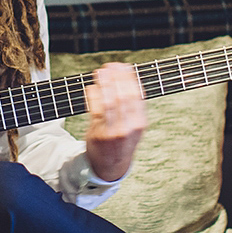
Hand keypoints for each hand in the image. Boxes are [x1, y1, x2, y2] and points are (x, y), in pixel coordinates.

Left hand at [83, 63, 145, 181]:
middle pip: (124, 97)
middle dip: (116, 78)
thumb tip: (126, 73)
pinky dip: (93, 96)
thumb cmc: (122, 139)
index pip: (137, 95)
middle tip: (109, 66)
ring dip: (104, 84)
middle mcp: (129, 128)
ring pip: (110, 102)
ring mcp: (114, 132)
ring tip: (99, 72)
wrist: (111, 167)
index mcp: (140, 123)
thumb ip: (133, 104)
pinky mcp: (98, 135)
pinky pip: (96, 111)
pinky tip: (91, 87)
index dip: (129, 78)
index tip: (123, 66)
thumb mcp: (134, 125)